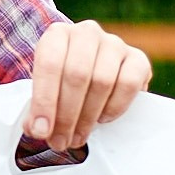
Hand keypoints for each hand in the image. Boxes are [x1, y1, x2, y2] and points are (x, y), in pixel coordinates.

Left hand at [24, 20, 153, 150]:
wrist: (90, 69)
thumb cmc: (61, 81)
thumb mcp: (44, 89)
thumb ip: (37, 108)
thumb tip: (38, 129)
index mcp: (57, 35)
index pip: (49, 64)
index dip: (44, 101)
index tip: (41, 131)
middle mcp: (86, 33)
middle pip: (77, 75)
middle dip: (66, 115)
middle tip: (61, 141)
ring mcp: (114, 43)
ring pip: (102, 81)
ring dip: (88, 116)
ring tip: (77, 137)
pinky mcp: (138, 58)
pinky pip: (129, 84)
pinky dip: (115, 106)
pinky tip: (102, 119)